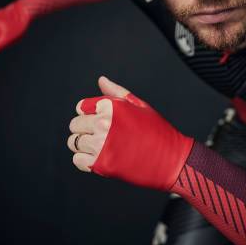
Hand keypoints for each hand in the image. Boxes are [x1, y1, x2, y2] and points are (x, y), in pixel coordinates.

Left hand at [67, 76, 193, 190]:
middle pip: (75, 125)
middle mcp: (103, 124)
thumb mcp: (140, 105)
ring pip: (74, 142)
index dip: (89, 112)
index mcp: (111, 107)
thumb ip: (116, 93)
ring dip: (83, 144)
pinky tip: (100, 157)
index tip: (100, 119)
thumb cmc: (158, 131)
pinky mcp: (101, 164)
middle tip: (101, 134)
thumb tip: (101, 80)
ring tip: (101, 145)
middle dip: (84, 128)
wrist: (171, 159)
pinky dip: (85, 159)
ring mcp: (101, 145)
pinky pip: (78, 160)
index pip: (81, 107)